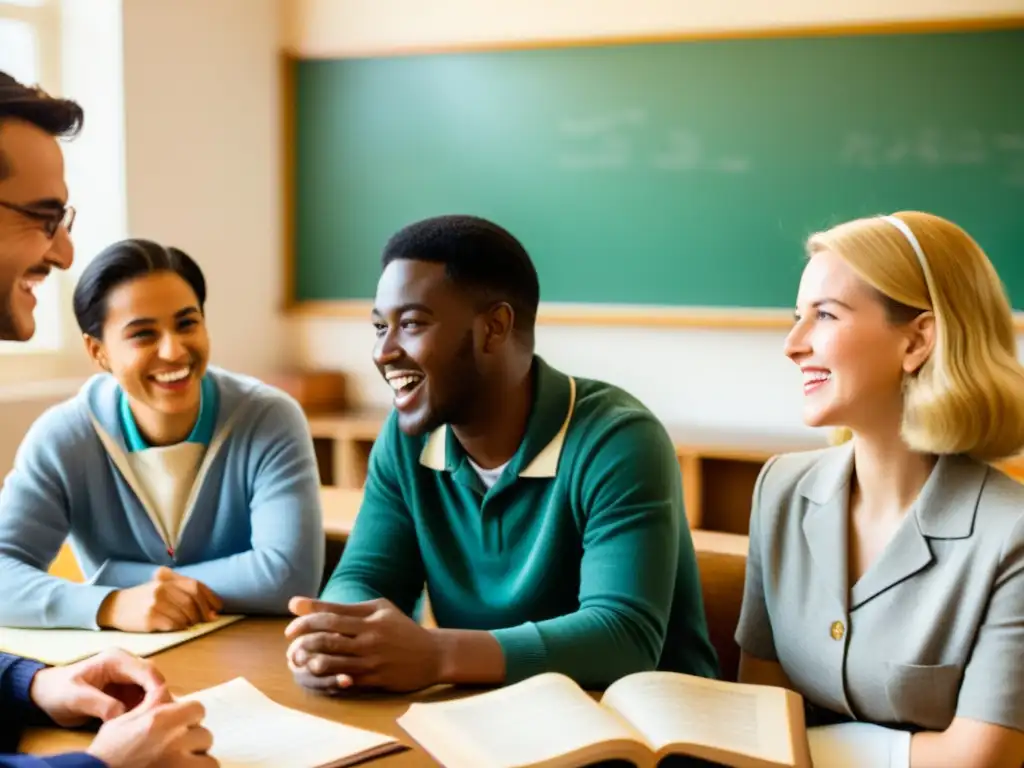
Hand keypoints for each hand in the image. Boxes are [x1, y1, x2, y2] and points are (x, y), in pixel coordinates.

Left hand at [30, 647, 169, 727]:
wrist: (44, 693)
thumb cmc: (57, 691)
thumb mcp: (76, 698)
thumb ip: (101, 704)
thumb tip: (123, 714)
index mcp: (116, 659)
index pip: (147, 671)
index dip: (156, 690)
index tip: (157, 711)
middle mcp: (126, 663)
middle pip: (153, 678)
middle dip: (156, 697)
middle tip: (153, 719)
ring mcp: (126, 674)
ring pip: (150, 687)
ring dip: (150, 703)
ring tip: (145, 721)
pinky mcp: (124, 687)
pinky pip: (141, 696)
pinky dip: (142, 707)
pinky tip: (137, 719)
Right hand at [87, 696, 216, 767]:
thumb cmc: (105, 755)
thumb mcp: (121, 723)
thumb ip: (149, 706)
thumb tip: (167, 690)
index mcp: (161, 721)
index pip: (198, 709)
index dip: (190, 717)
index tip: (181, 726)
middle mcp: (175, 741)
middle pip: (204, 735)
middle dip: (192, 743)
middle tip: (176, 751)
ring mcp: (180, 765)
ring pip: (209, 761)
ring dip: (197, 763)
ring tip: (180, 765)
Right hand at [97, 567, 222, 631]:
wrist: (113, 607)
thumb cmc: (143, 598)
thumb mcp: (160, 586)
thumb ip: (183, 591)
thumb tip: (211, 609)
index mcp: (166, 578)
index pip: (196, 585)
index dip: (210, 597)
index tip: (218, 608)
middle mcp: (161, 588)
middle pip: (192, 600)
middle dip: (203, 612)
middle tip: (207, 620)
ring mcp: (155, 603)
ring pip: (185, 614)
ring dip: (191, 622)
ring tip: (190, 624)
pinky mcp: (149, 618)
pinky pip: (173, 625)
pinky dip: (180, 627)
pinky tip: (177, 627)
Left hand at [285, 597, 440, 692]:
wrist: (433, 654)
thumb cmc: (401, 628)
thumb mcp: (378, 609)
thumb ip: (343, 607)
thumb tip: (302, 602)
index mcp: (370, 618)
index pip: (331, 616)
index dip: (306, 621)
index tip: (290, 629)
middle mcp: (371, 638)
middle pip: (329, 638)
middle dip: (303, 642)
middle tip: (290, 647)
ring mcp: (373, 660)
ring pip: (334, 660)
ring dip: (310, 661)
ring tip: (297, 662)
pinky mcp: (376, 679)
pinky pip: (346, 678)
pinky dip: (327, 677)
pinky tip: (316, 676)